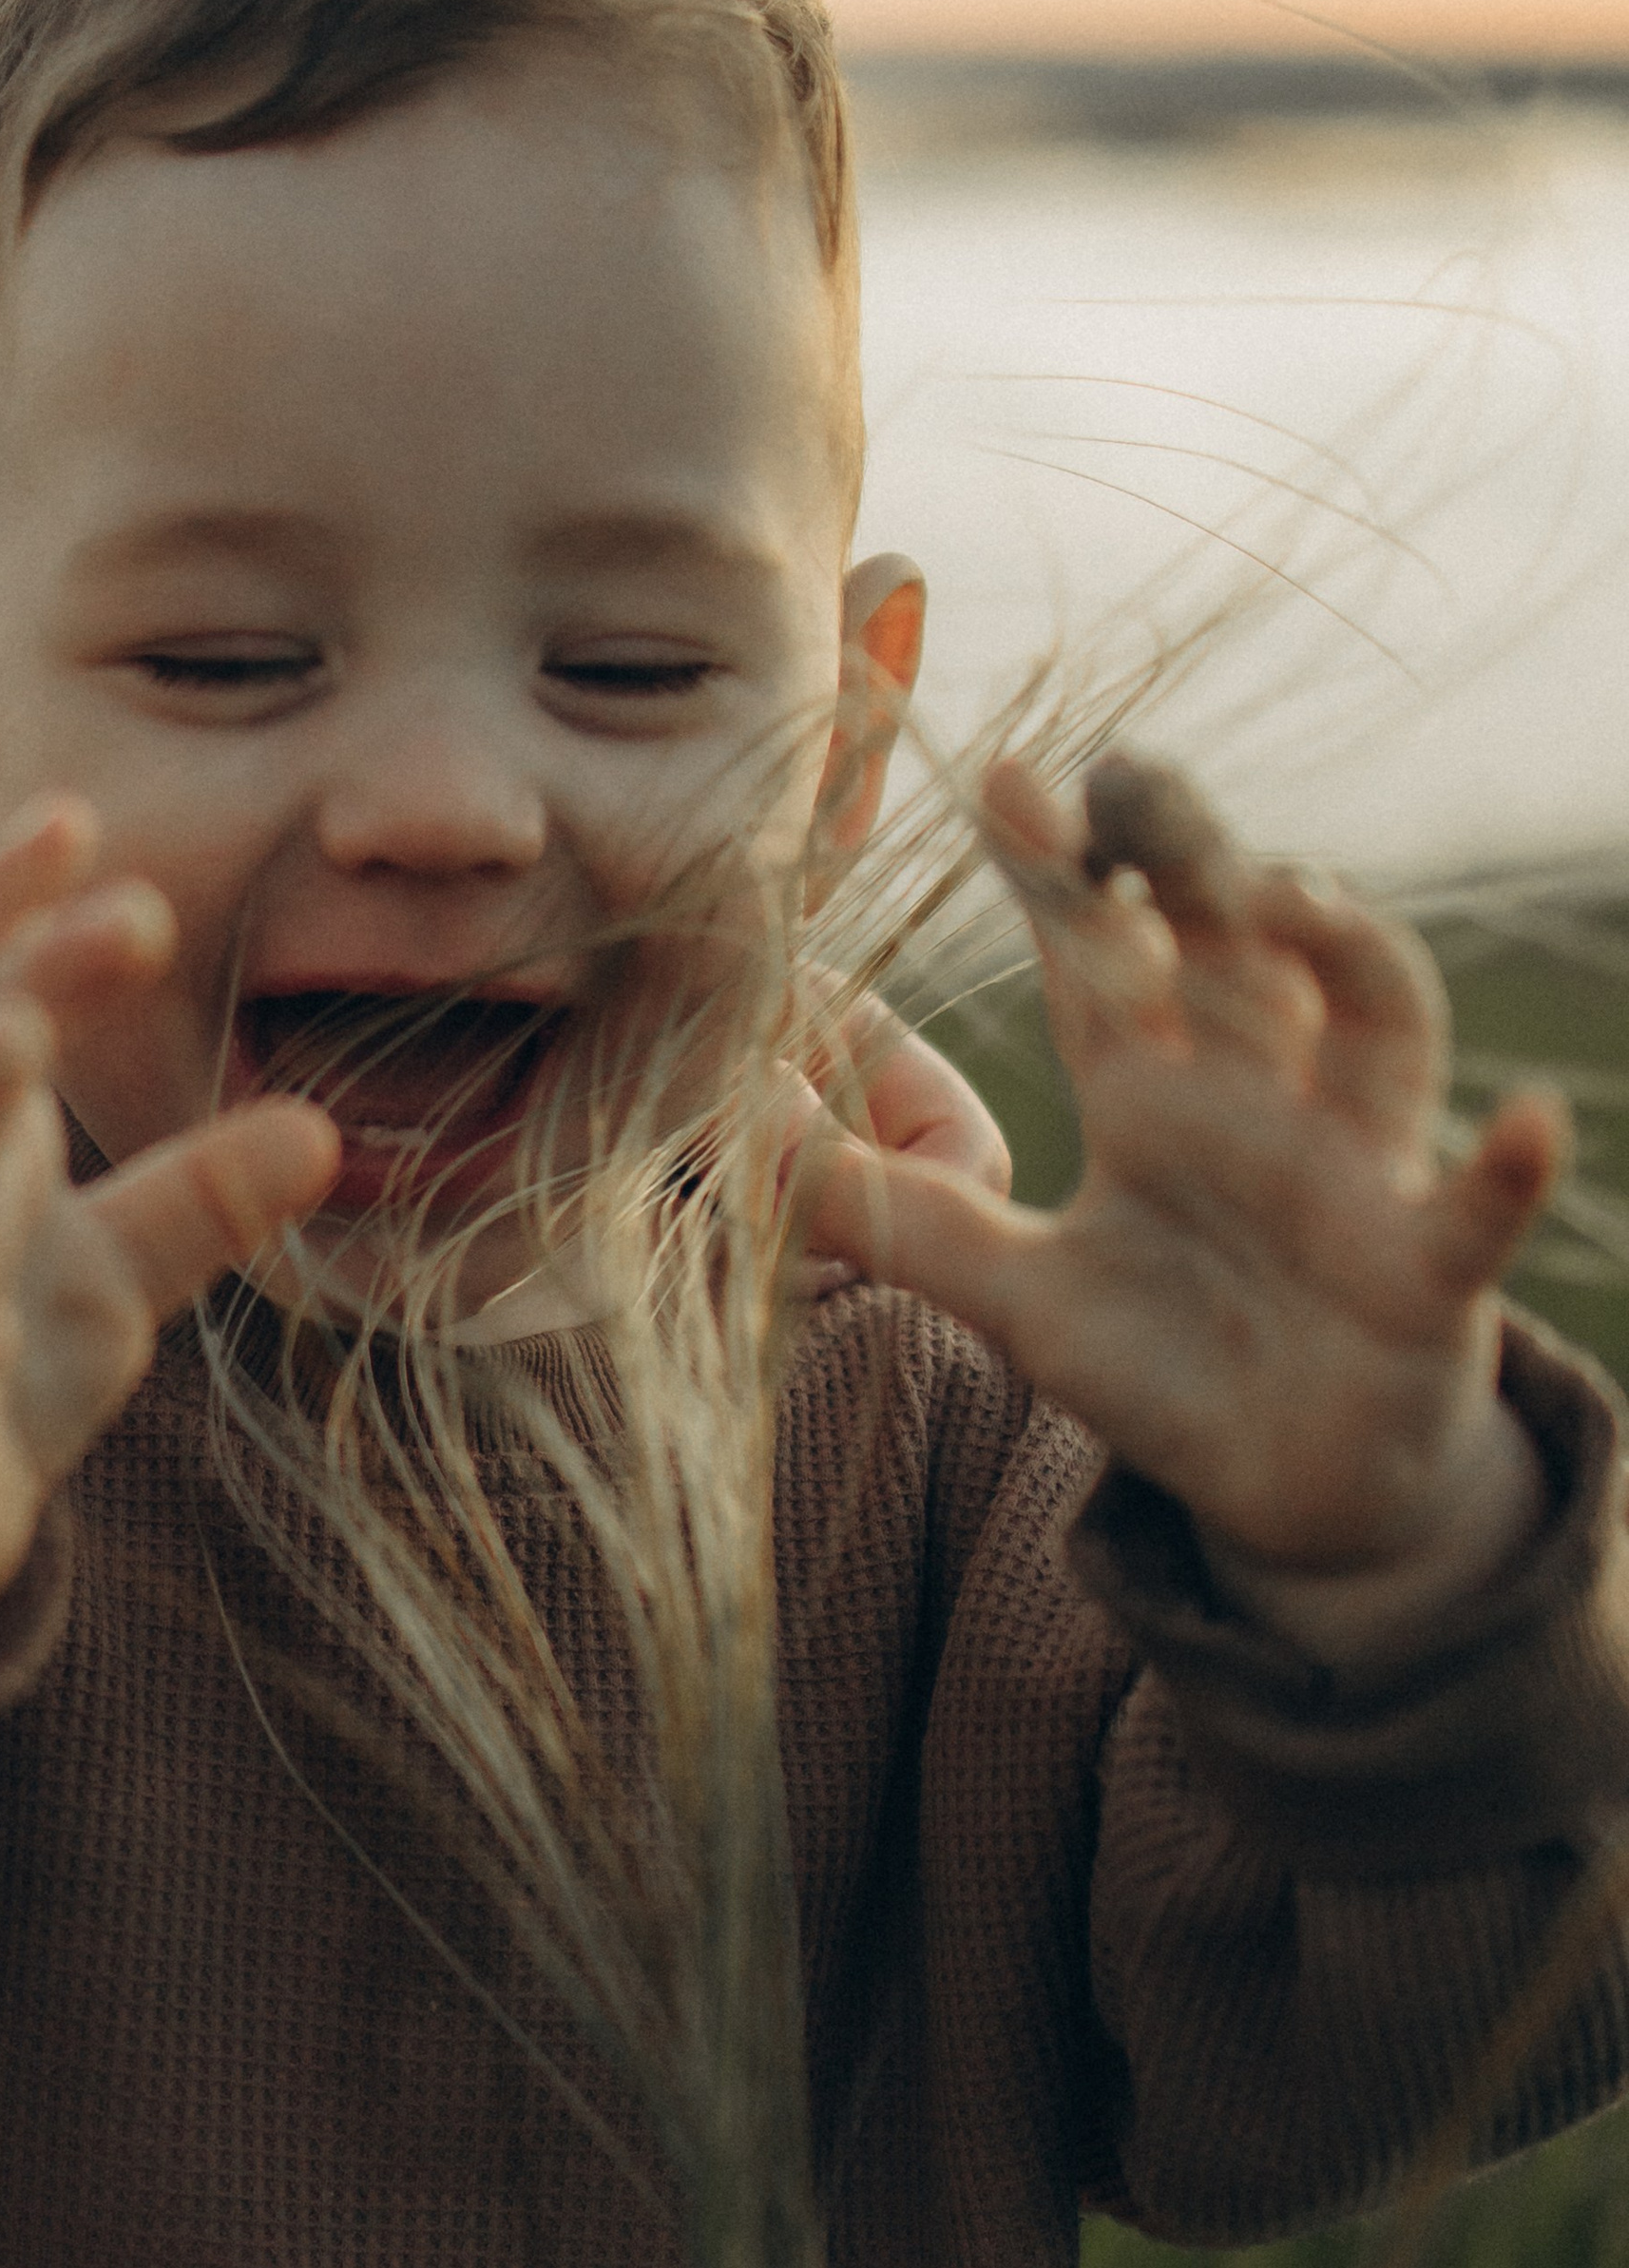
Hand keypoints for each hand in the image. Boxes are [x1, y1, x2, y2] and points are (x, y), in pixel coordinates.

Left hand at [797, 757, 1564, 1633]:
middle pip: (1235, 940)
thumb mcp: (1002, 1291)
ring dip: (1348, 952)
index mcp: (1151, 1090)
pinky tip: (1531, 1125)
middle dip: (1192, 852)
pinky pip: (1476, 1207)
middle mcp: (1256, 1098)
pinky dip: (1509, 1167)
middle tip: (1131, 780)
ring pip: (1372, 1026)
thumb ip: (881, 1212)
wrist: (1283, 1491)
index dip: (1056, 865)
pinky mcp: (1420, 1267)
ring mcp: (1349, 1170)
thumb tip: (735, 1121)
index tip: (996, 776)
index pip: (1100, 949)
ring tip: (1291, 896)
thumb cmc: (1158, 1363)